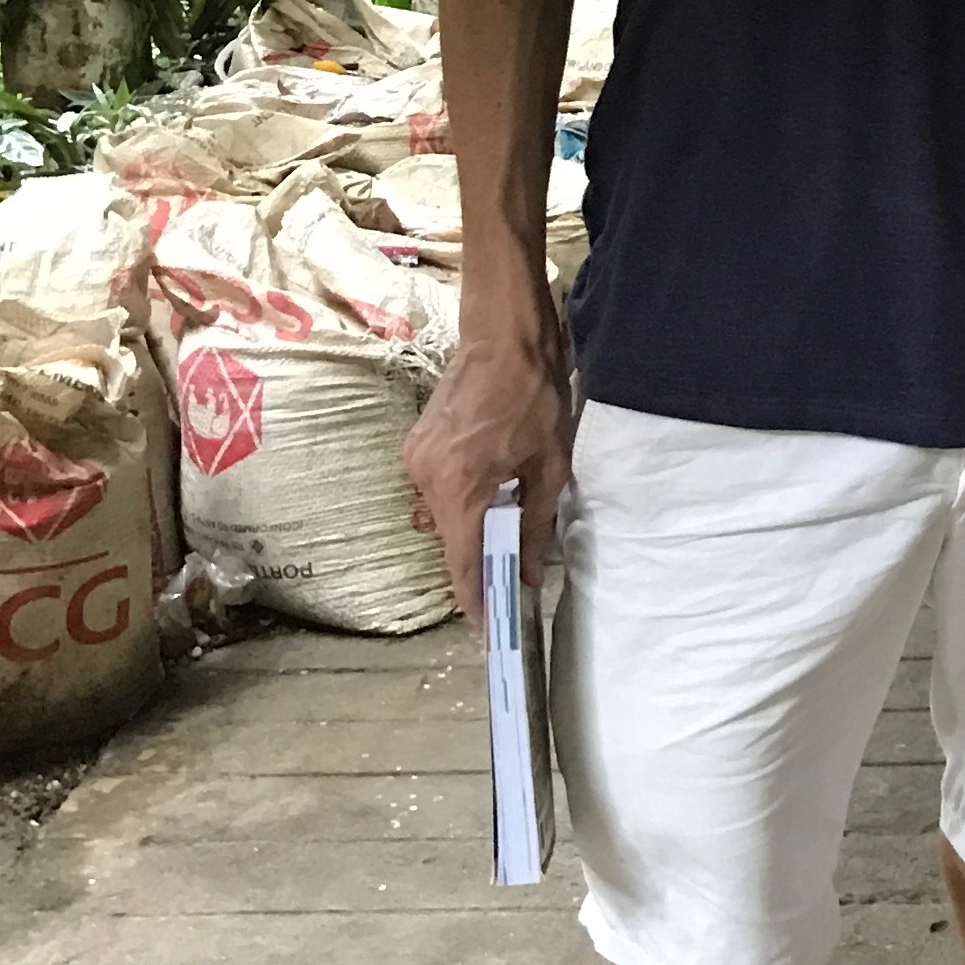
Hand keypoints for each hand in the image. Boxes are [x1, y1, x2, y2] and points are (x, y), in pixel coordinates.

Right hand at [405, 314, 571, 625]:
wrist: (503, 335)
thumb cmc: (534, 396)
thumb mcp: (550, 466)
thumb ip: (535, 524)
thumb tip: (529, 573)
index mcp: (459, 489)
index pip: (461, 564)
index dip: (475, 601)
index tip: (488, 629)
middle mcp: (426, 480)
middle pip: (449, 542)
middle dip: (478, 563)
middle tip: (510, 576)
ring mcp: (415, 462)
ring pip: (441, 516)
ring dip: (470, 526)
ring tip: (506, 520)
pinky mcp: (415, 446)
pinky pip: (436, 490)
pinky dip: (460, 499)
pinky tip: (490, 486)